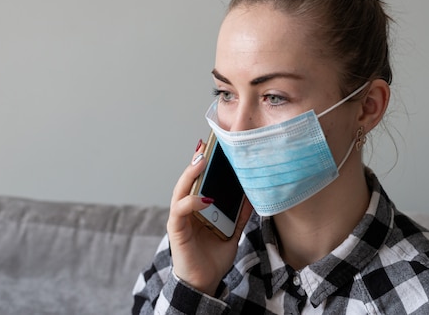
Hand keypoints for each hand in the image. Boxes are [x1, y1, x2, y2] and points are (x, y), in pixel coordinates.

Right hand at [166, 141, 252, 295]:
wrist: (205, 283)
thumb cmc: (214, 257)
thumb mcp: (233, 232)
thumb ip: (240, 215)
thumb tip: (252, 195)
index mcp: (199, 207)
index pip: (200, 180)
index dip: (205, 163)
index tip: (215, 146)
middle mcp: (187, 209)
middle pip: (189, 180)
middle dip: (197, 161)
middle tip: (207, 145)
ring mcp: (180, 218)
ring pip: (181, 190)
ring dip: (190, 174)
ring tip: (202, 161)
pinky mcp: (176, 229)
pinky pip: (180, 211)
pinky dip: (192, 202)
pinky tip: (205, 199)